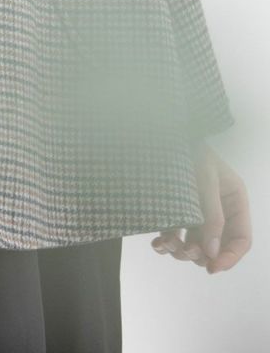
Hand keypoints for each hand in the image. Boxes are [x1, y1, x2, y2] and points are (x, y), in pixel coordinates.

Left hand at [150, 142, 250, 273]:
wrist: (161, 130)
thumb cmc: (189, 149)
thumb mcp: (205, 179)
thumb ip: (211, 215)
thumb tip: (211, 252)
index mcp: (234, 200)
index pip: (241, 239)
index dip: (229, 257)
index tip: (211, 268)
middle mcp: (218, 209)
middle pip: (216, 246)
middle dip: (200, 253)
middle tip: (183, 250)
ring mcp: (197, 211)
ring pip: (195, 244)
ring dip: (182, 250)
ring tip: (167, 243)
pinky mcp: (177, 210)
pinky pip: (176, 234)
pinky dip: (167, 242)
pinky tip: (157, 243)